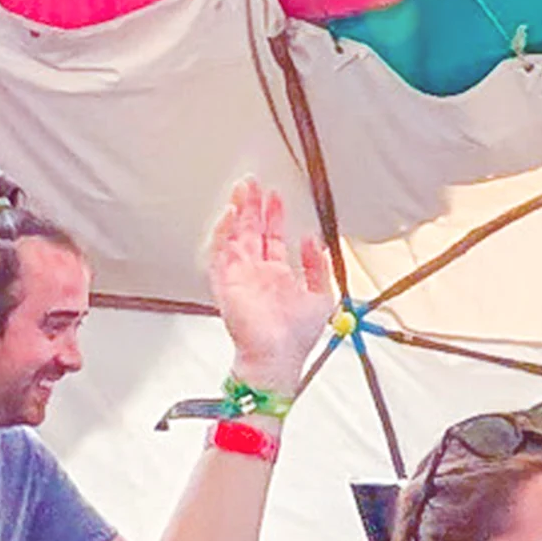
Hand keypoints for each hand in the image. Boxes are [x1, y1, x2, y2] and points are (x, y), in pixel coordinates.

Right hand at [203, 178, 330, 394]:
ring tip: (242, 189)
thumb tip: (313, 240)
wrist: (276, 358)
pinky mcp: (225, 282)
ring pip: (234, 235)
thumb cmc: (295, 339)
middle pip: (250, 231)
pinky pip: (219, 251)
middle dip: (252, 206)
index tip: (275, 196)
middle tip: (252, 183)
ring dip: (237, 212)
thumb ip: (319, 267)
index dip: (274, 216)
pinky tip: (230, 214)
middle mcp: (256, 274)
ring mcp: (239, 276)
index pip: (272, 238)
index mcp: (277, 276)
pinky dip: (223, 232)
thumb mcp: (321, 297)